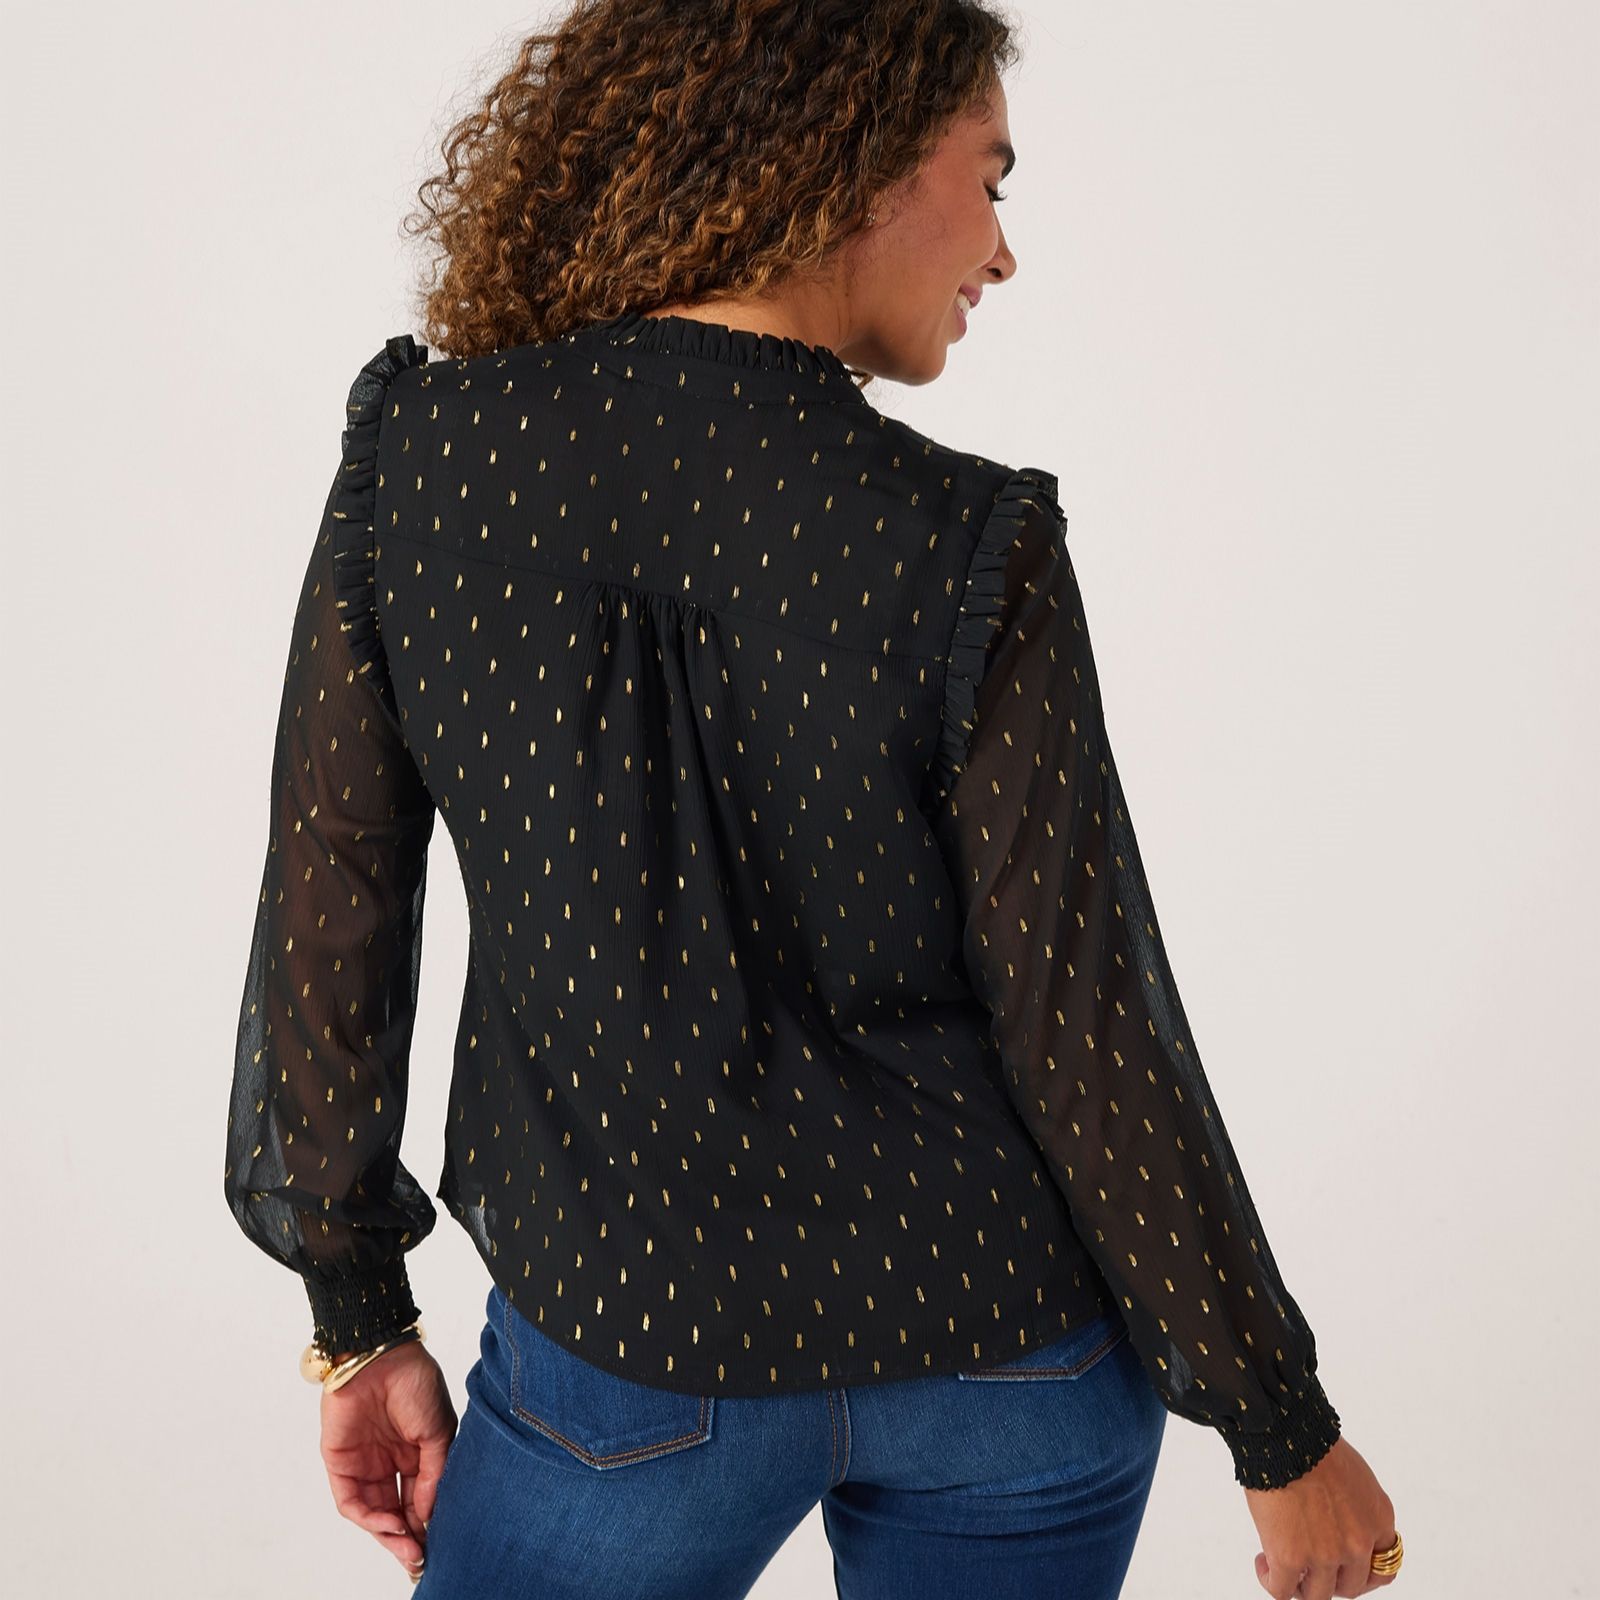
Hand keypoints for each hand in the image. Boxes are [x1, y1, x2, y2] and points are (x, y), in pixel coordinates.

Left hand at [319, 1340, 457, 1579]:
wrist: (380, 1357)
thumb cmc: (415, 1383)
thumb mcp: (438, 1431)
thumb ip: (434, 1475)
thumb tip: (428, 1516)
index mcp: (415, 1454)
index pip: (419, 1499)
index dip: (427, 1524)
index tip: (437, 1546)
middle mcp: (389, 1463)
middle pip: (396, 1512)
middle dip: (407, 1538)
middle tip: (418, 1559)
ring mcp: (364, 1464)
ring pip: (373, 1513)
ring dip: (389, 1534)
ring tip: (408, 1547)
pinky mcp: (340, 1464)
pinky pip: (351, 1501)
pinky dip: (369, 1518)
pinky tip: (389, 1524)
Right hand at [1243, 1436, 1398, 1598]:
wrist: (1284, 1432)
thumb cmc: (1312, 1442)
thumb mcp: (1355, 1476)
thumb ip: (1356, 1506)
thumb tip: (1337, 1519)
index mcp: (1378, 1520)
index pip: (1383, 1567)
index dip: (1362, 1573)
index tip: (1343, 1566)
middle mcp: (1358, 1544)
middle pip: (1351, 1587)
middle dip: (1330, 1579)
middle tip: (1309, 1565)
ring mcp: (1326, 1555)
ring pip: (1317, 1595)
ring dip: (1301, 1586)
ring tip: (1283, 1567)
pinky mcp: (1290, 1558)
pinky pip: (1281, 1590)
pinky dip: (1271, 1581)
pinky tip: (1263, 1563)